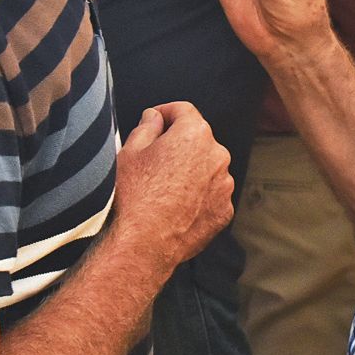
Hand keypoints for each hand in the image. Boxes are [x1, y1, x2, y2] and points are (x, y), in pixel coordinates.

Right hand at [110, 103, 234, 275]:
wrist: (143, 243)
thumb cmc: (133, 195)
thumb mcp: (129, 152)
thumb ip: (147, 126)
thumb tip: (155, 116)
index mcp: (194, 134)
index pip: (183, 110)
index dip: (165, 112)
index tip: (155, 121)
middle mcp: (217, 155)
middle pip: (198, 140)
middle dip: (179, 144)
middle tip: (154, 160)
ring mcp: (224, 185)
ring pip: (207, 167)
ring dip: (191, 171)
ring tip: (164, 188)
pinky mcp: (224, 210)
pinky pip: (211, 194)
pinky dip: (198, 196)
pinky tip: (176, 206)